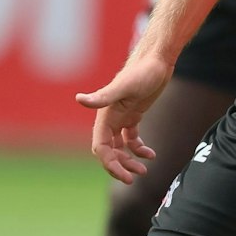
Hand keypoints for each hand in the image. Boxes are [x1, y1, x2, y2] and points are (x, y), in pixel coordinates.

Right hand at [76, 53, 172, 182]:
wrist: (157, 59)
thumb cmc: (142, 72)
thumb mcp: (124, 86)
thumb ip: (102, 96)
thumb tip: (79, 99)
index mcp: (105, 116)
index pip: (101, 148)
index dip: (110, 164)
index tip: (126, 176)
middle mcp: (111, 119)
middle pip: (109, 151)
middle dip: (119, 166)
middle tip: (136, 176)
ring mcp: (122, 117)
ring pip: (119, 148)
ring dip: (128, 160)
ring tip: (144, 170)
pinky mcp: (134, 115)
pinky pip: (131, 139)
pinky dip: (139, 149)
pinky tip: (151, 155)